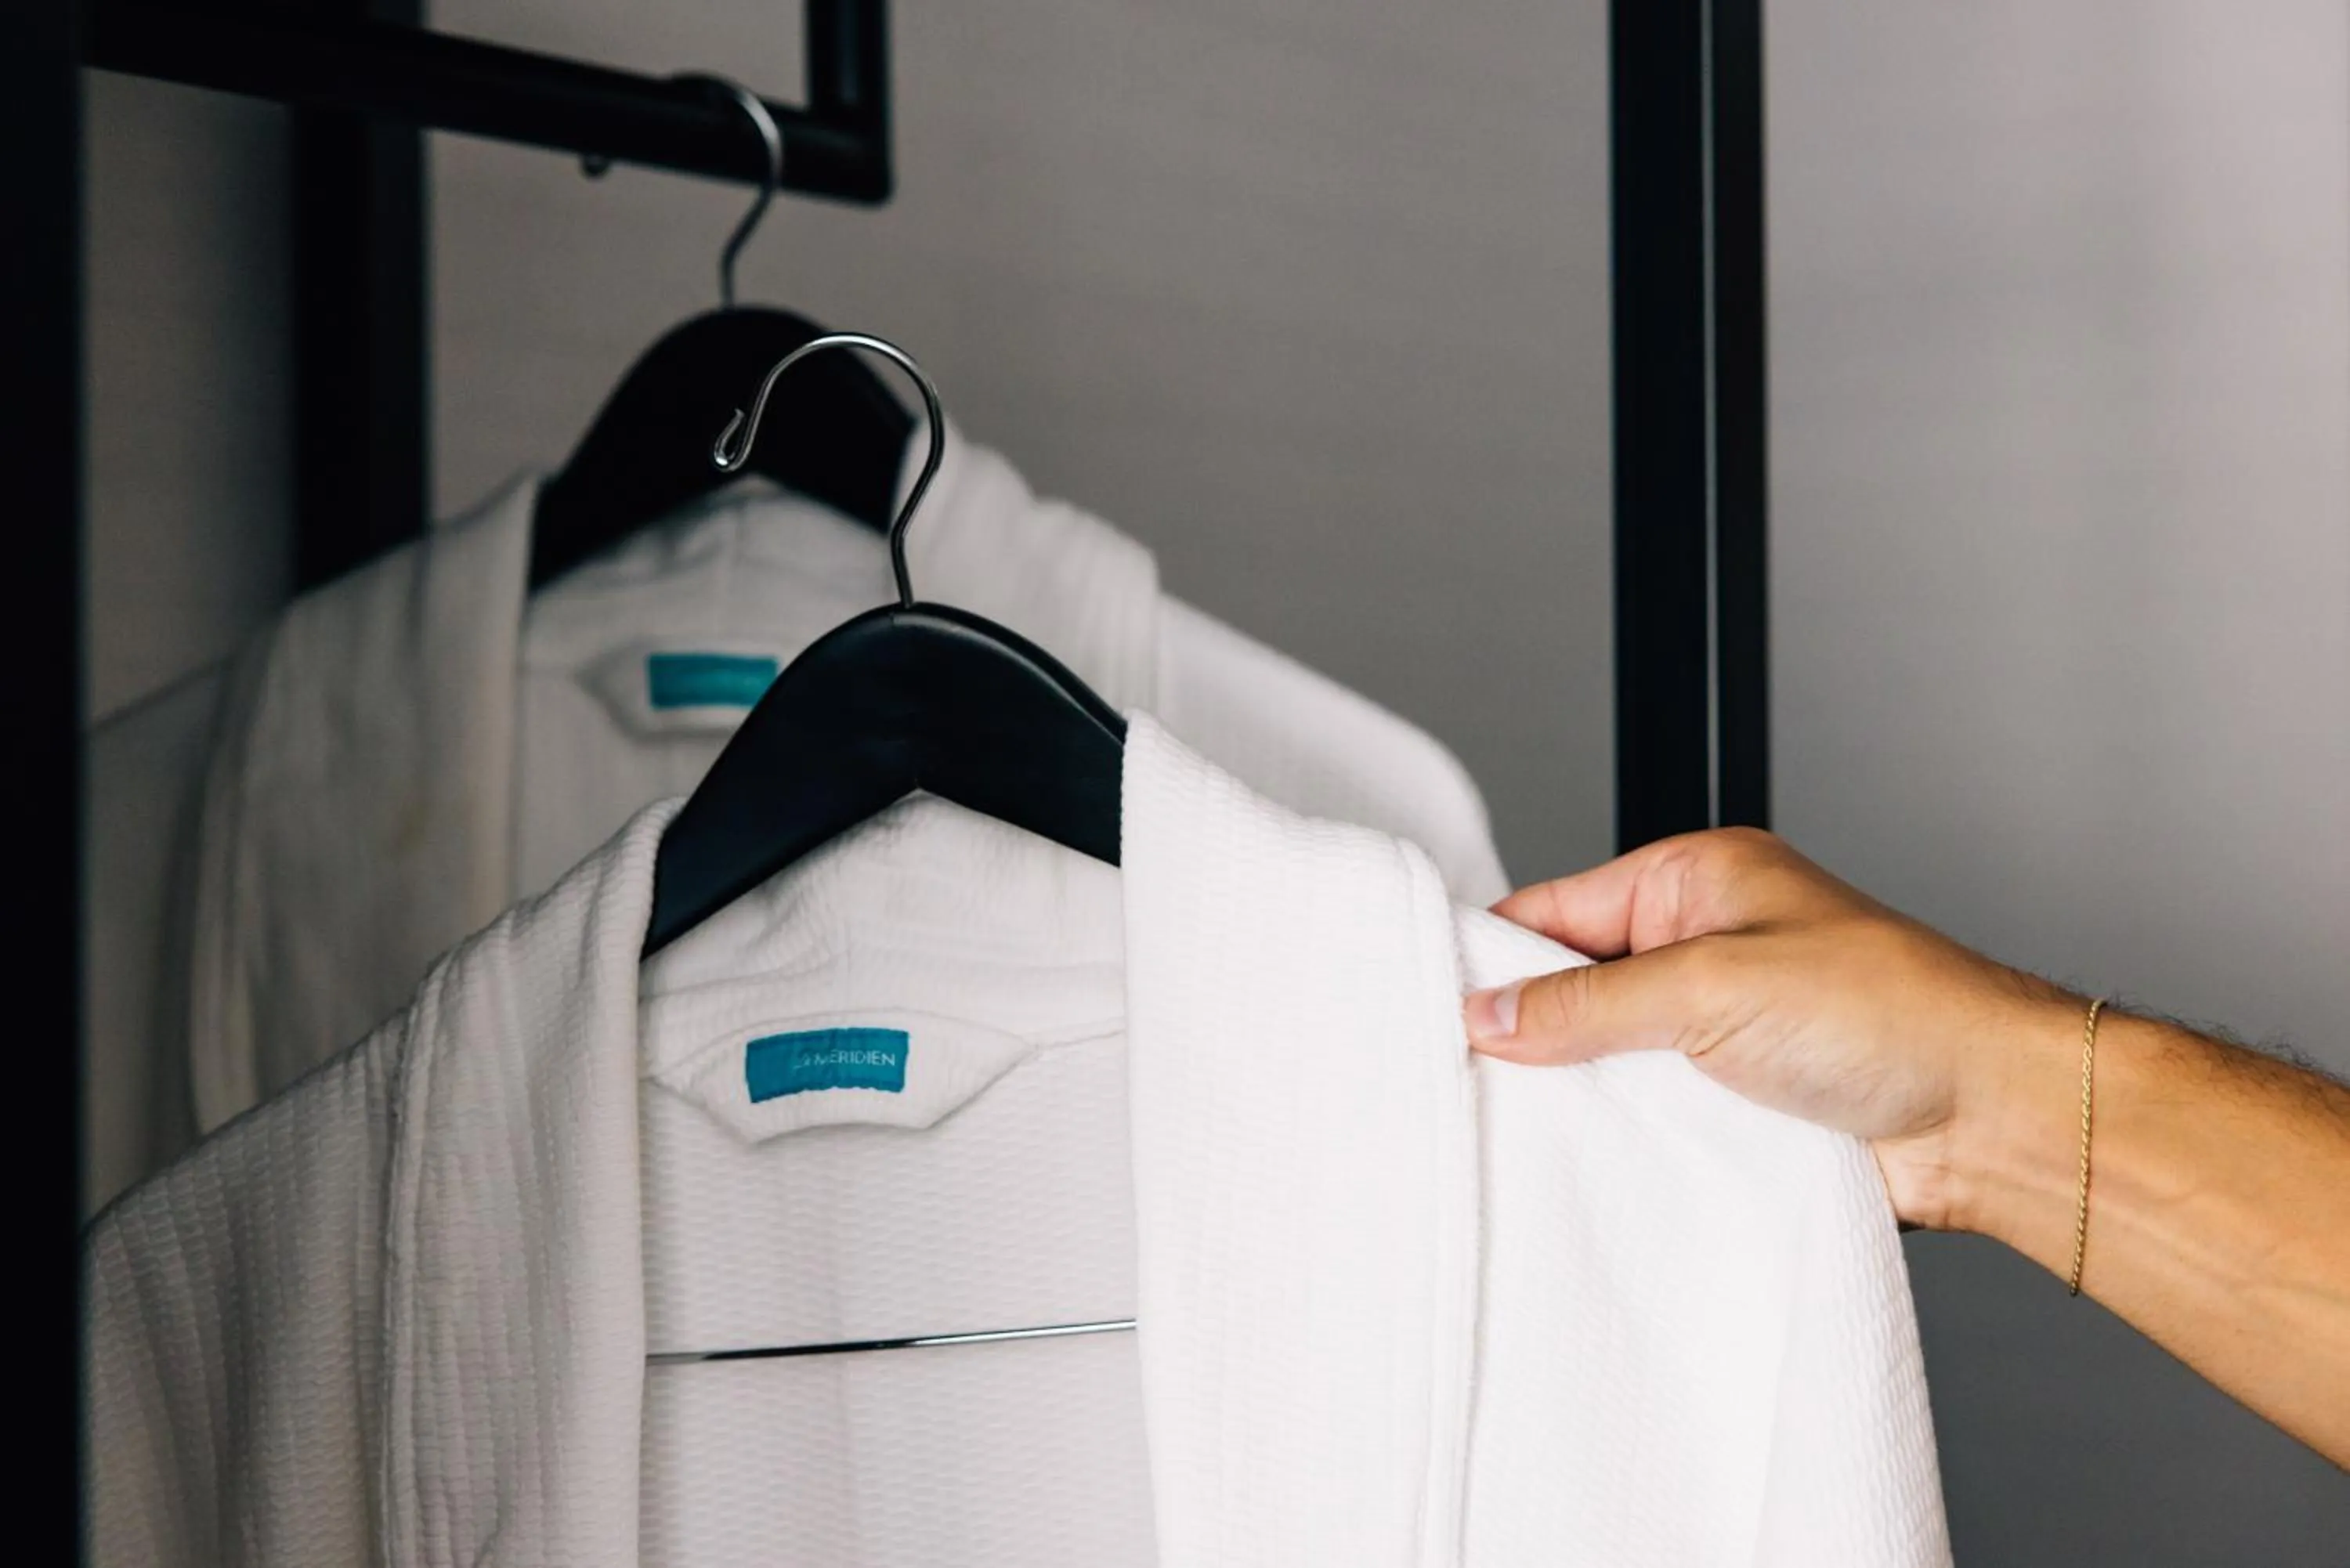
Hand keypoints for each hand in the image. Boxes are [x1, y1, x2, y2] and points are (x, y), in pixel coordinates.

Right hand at [1463, 827, 2076, 1232]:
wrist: (1995, 1117)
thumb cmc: (1894, 1011)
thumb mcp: (1711, 985)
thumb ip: (1590, 1001)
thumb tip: (1491, 1014)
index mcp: (1693, 881)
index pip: (1554, 910)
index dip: (1493, 959)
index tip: (1437, 1011)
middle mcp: (1705, 948)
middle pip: (1575, 991)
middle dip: (1534, 1036)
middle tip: (1476, 1080)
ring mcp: (1723, 1031)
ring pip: (1612, 1065)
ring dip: (1588, 1098)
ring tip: (1538, 1128)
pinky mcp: (1743, 1105)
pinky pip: (1656, 1122)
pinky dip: (1632, 1143)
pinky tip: (1603, 1165)